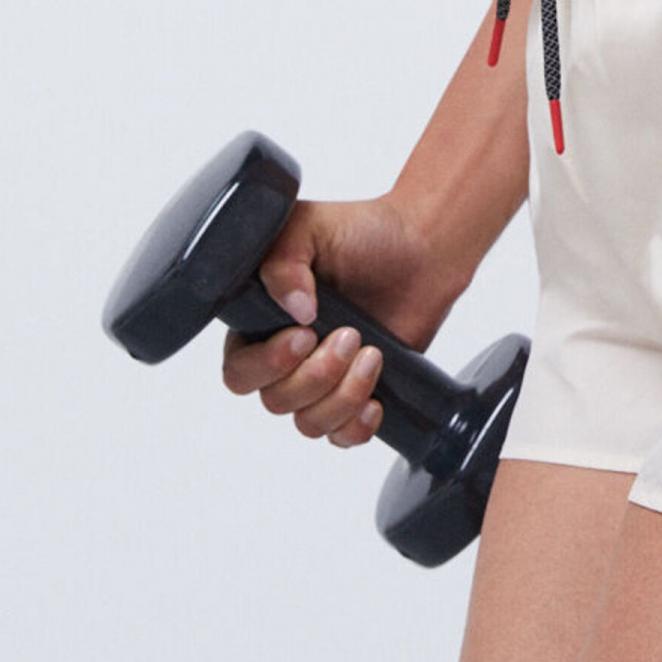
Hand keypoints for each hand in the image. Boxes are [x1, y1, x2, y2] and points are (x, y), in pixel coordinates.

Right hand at [219, 192, 462, 452]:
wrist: (422, 245)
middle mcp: (286, 357)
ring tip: (372, 352)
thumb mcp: (309, 226)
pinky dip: (357, 425)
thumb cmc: (364, 232)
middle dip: (315, 374)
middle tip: (350, 335)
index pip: (239, 370)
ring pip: (308, 423)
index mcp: (262, 322)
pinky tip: (376, 398)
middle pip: (274, 401)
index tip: (305, 334)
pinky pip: (341, 436)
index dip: (267, 364)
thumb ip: (283, 261)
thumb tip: (293, 308)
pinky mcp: (356, 394)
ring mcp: (322, 379)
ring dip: (343, 394)